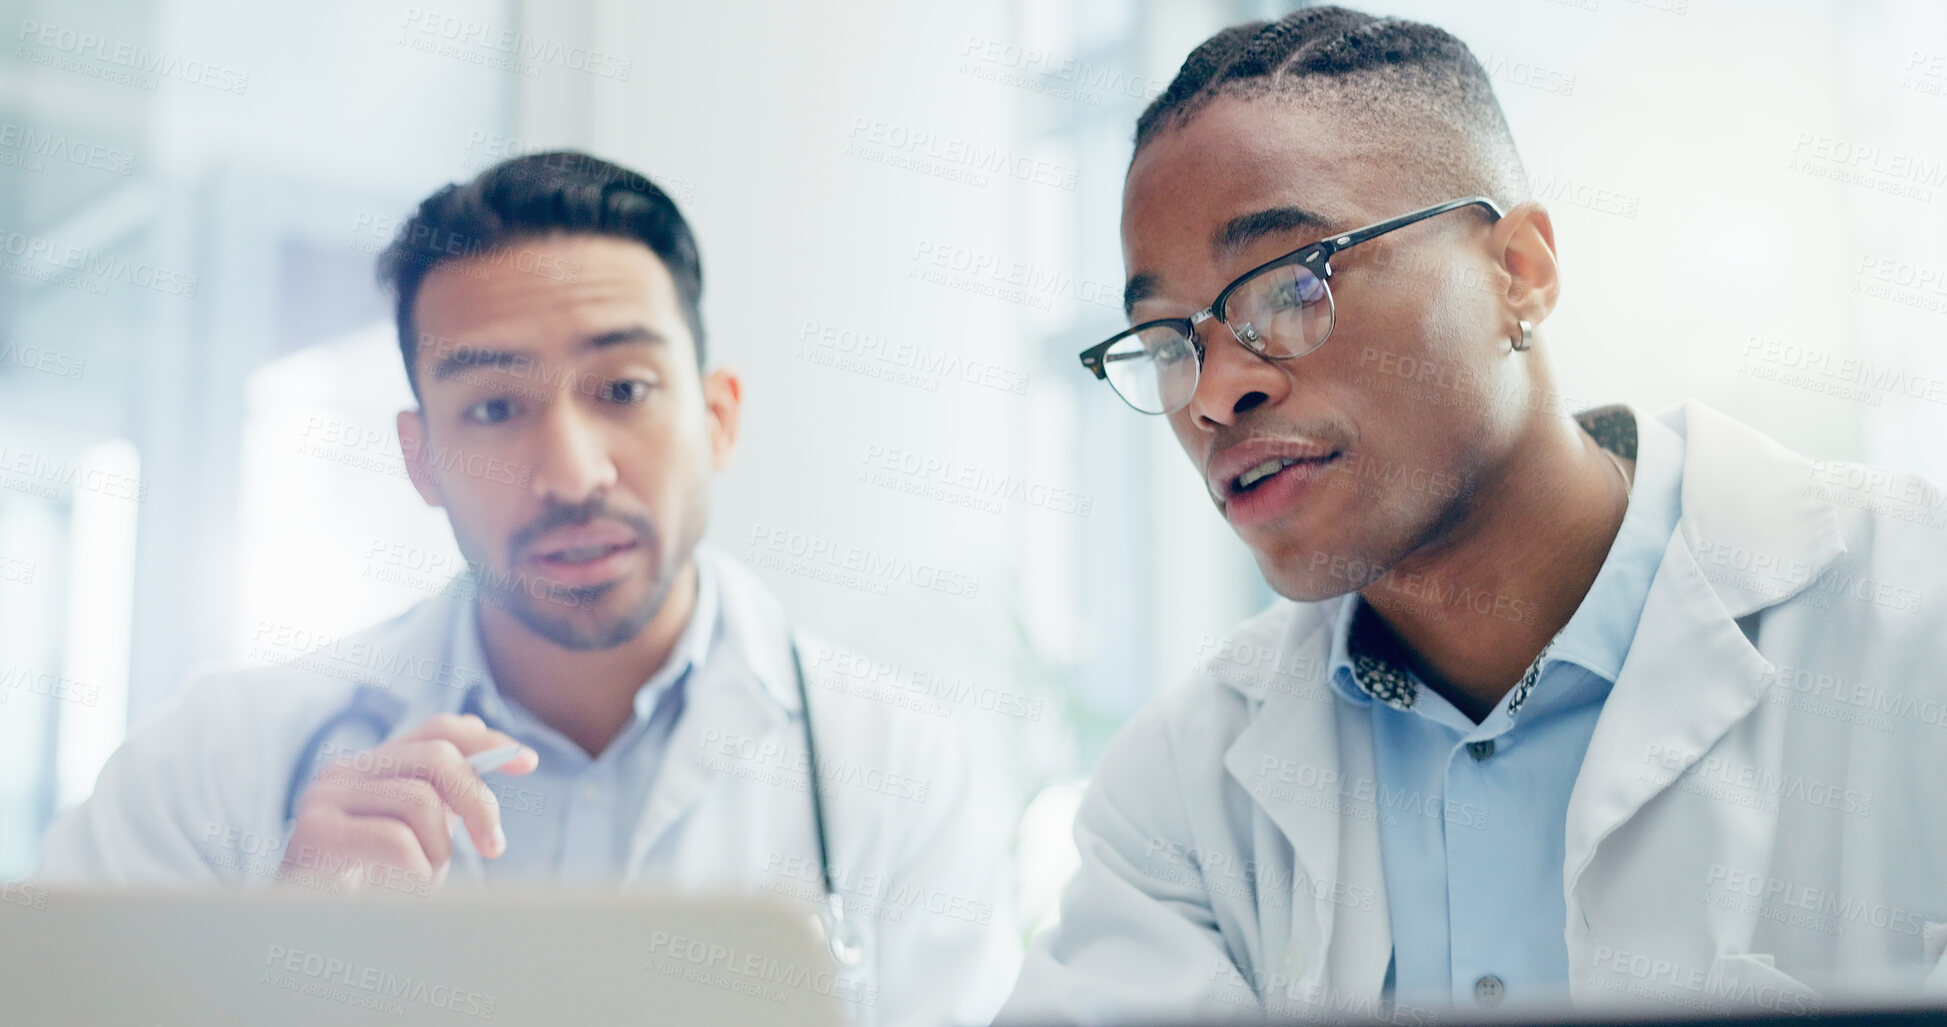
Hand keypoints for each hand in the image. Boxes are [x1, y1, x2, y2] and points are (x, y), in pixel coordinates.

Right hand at [278, 713, 538, 893]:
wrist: (302, 933)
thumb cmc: (367, 887)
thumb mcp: (415, 835)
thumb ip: (444, 796)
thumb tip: (501, 751)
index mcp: (370, 767)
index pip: (438, 730)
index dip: (487, 740)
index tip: (528, 762)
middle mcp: (343, 771)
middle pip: (437, 758)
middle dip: (478, 801)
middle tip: (494, 846)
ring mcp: (324, 798)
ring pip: (421, 802)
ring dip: (439, 851)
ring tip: (422, 881)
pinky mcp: (316, 834)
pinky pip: (397, 842)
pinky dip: (417, 873)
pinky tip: (404, 892)